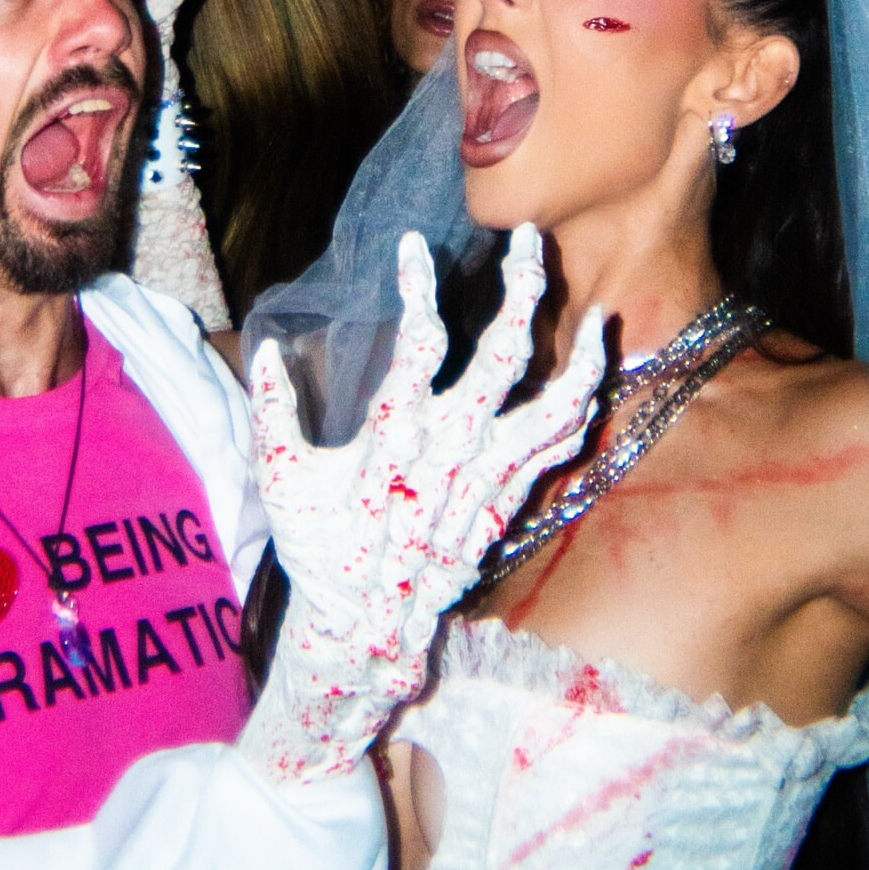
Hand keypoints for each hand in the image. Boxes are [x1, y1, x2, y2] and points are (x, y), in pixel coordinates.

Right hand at [238, 224, 605, 782]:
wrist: (368, 630)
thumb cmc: (321, 548)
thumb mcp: (282, 481)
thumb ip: (272, 412)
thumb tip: (267, 351)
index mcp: (397, 435)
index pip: (418, 341)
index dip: (417, 287)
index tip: (414, 244)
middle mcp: (453, 449)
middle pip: (504, 355)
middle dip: (521, 288)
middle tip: (527, 239)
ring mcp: (489, 478)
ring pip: (554, 405)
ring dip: (580, 356)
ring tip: (601, 314)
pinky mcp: (507, 503)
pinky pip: (557, 450)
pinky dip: (579, 410)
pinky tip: (590, 379)